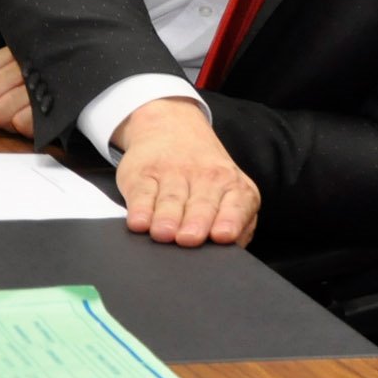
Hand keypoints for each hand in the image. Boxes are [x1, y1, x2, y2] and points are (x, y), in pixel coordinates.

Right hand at [112, 97, 257, 246]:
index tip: (223, 236)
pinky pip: (142, 194)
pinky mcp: (142, 173)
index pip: (236, 205)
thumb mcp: (231, 192)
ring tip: (164, 233)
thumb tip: (232, 250)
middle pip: (202, 205)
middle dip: (196, 223)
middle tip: (190, 239)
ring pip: (171, 201)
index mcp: (233, 187)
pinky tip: (139, 223)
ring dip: (167, 219)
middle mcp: (206, 178)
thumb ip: (238, 221)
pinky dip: (139, 210)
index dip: (230, 221)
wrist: (172, 128)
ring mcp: (172, 174)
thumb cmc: (206, 175)